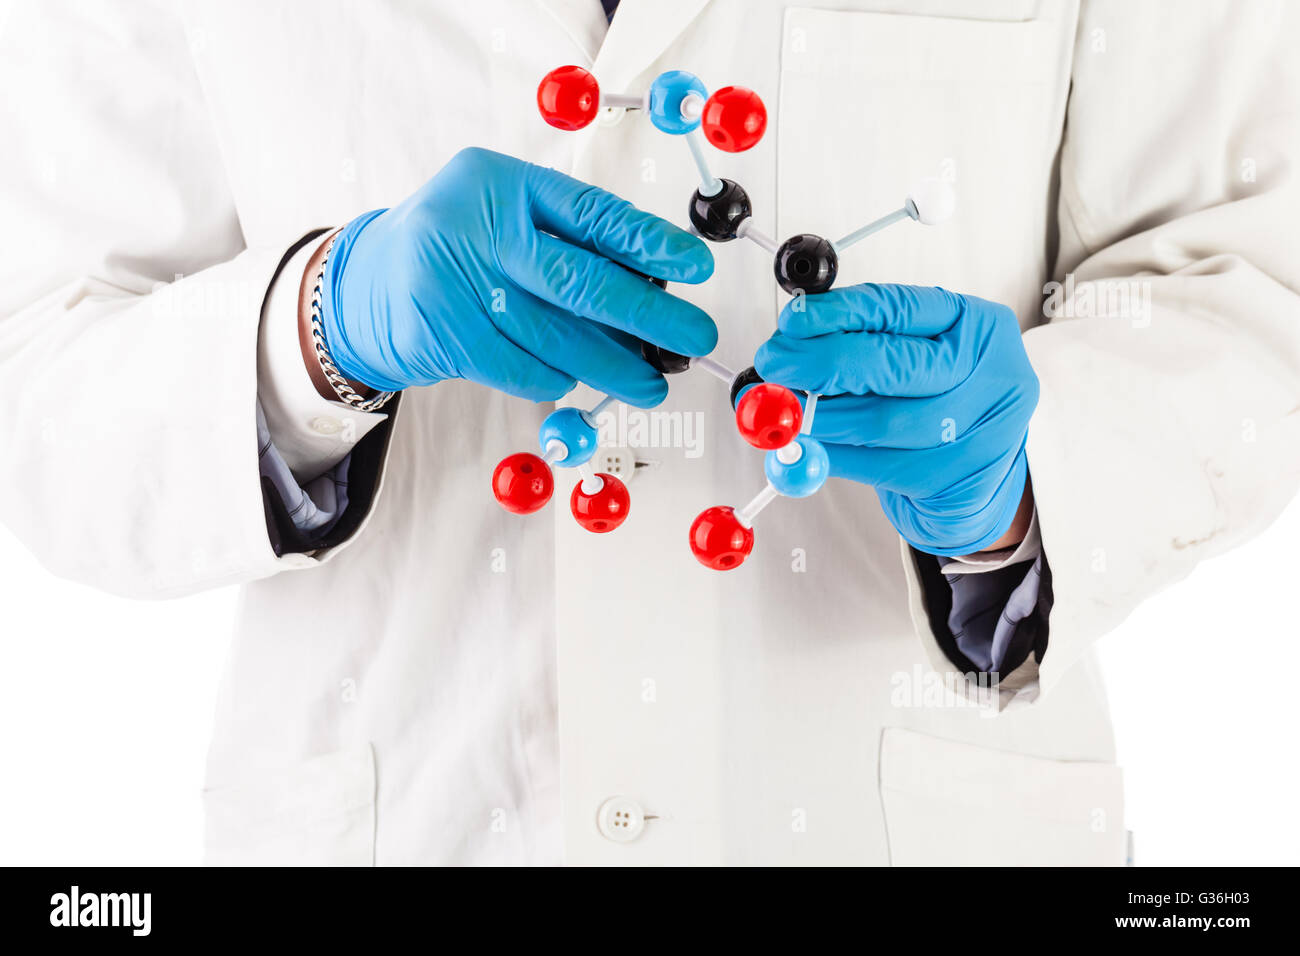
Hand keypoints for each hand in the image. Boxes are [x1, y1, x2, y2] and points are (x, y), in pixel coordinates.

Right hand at [316, 147, 715, 405]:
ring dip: (612, 365)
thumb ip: (567, 241)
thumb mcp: (506, 218)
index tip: (695, 267)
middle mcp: (475, 226)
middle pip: (578, 280)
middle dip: (647, 316)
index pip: (591, 213)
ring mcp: (452, 283)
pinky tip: (579, 382)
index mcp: (503, 183)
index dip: (649, 243)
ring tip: (650, 382)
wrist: (365, 283)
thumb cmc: (459, 249)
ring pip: (554, 337)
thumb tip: (653, 287)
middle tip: (694, 338)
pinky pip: (521, 369)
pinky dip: (557, 379)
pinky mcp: (440, 335)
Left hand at [755, 283, 1037, 555]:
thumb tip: (793, 341)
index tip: (792, 322)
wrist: (979, 478)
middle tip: (775, 365)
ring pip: (883, 420)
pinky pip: (880, 466)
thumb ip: (865, 341)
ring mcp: (982, 429)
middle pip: (892, 363)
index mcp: (977, 325)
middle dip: (820, 364)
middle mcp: (988, 372)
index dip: (837, 313)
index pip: (899, 308)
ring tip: (786, 413)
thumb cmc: (942, 404)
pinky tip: (811, 448)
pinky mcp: (960, 478)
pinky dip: (834, 455)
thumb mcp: (918, 356)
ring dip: (821, 417)